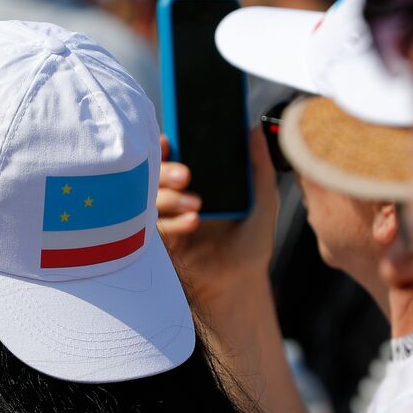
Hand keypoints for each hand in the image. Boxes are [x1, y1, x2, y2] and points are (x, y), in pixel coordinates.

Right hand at [156, 127, 279, 310]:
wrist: (241, 282)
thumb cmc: (251, 241)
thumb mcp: (263, 201)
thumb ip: (259, 166)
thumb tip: (255, 130)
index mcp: (197, 180)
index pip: (173, 155)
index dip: (166, 145)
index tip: (169, 140)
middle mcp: (176, 196)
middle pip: (154, 172)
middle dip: (166, 170)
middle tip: (186, 175)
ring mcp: (165, 219)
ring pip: (149, 197)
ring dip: (170, 197)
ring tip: (197, 205)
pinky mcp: (160, 243)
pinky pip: (153, 226)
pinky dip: (172, 222)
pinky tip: (192, 222)